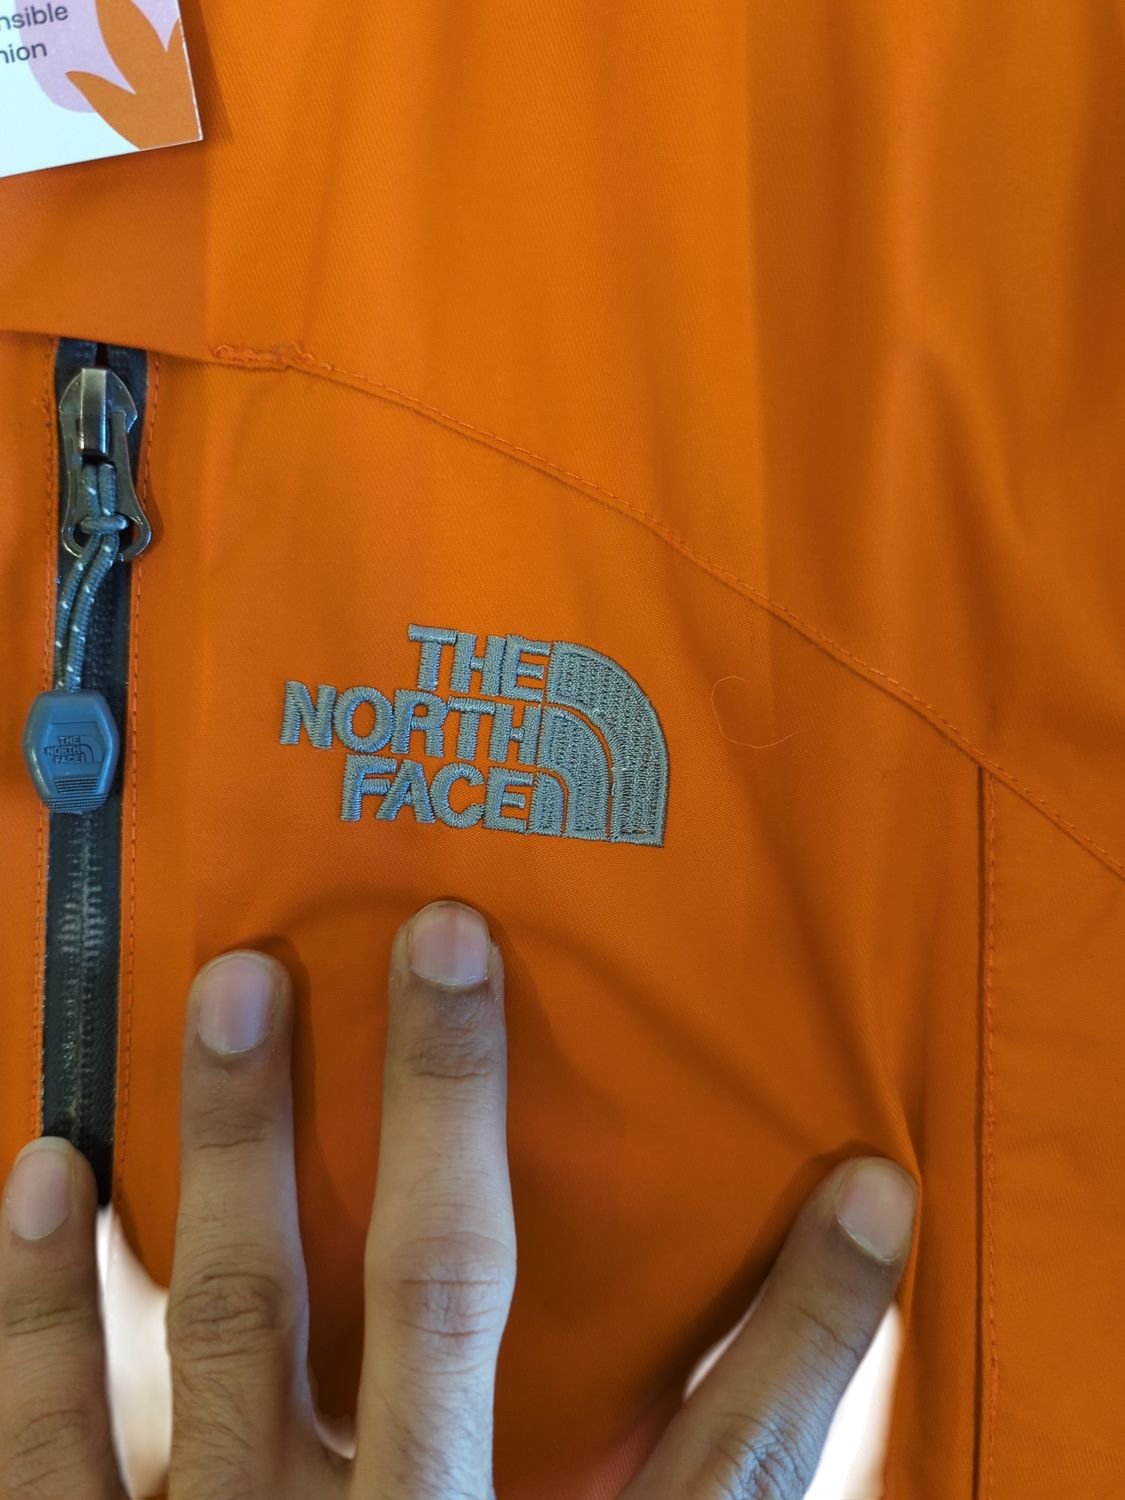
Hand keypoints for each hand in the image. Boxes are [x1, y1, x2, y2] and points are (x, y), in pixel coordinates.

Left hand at [0, 900, 915, 1498]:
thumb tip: (760, 1417)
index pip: (731, 1465)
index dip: (814, 1328)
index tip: (867, 1192)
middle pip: (443, 1298)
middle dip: (444, 1111)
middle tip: (440, 942)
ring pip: (236, 1326)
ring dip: (238, 1147)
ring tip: (235, 988)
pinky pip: (54, 1449)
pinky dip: (46, 1311)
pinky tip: (42, 1168)